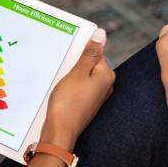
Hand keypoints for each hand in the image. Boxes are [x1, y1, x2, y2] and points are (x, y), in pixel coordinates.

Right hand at [40, 29, 114, 149]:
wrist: (60, 132)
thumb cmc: (68, 103)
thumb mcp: (77, 73)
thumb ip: (90, 53)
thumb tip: (101, 35)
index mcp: (107, 76)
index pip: (94, 53)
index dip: (78, 55)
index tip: (68, 62)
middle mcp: (106, 86)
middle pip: (88, 65)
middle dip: (74, 66)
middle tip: (63, 74)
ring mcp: (97, 96)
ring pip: (82, 77)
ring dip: (70, 77)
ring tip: (61, 84)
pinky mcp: (87, 104)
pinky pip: (79, 88)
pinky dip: (69, 87)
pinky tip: (61, 93)